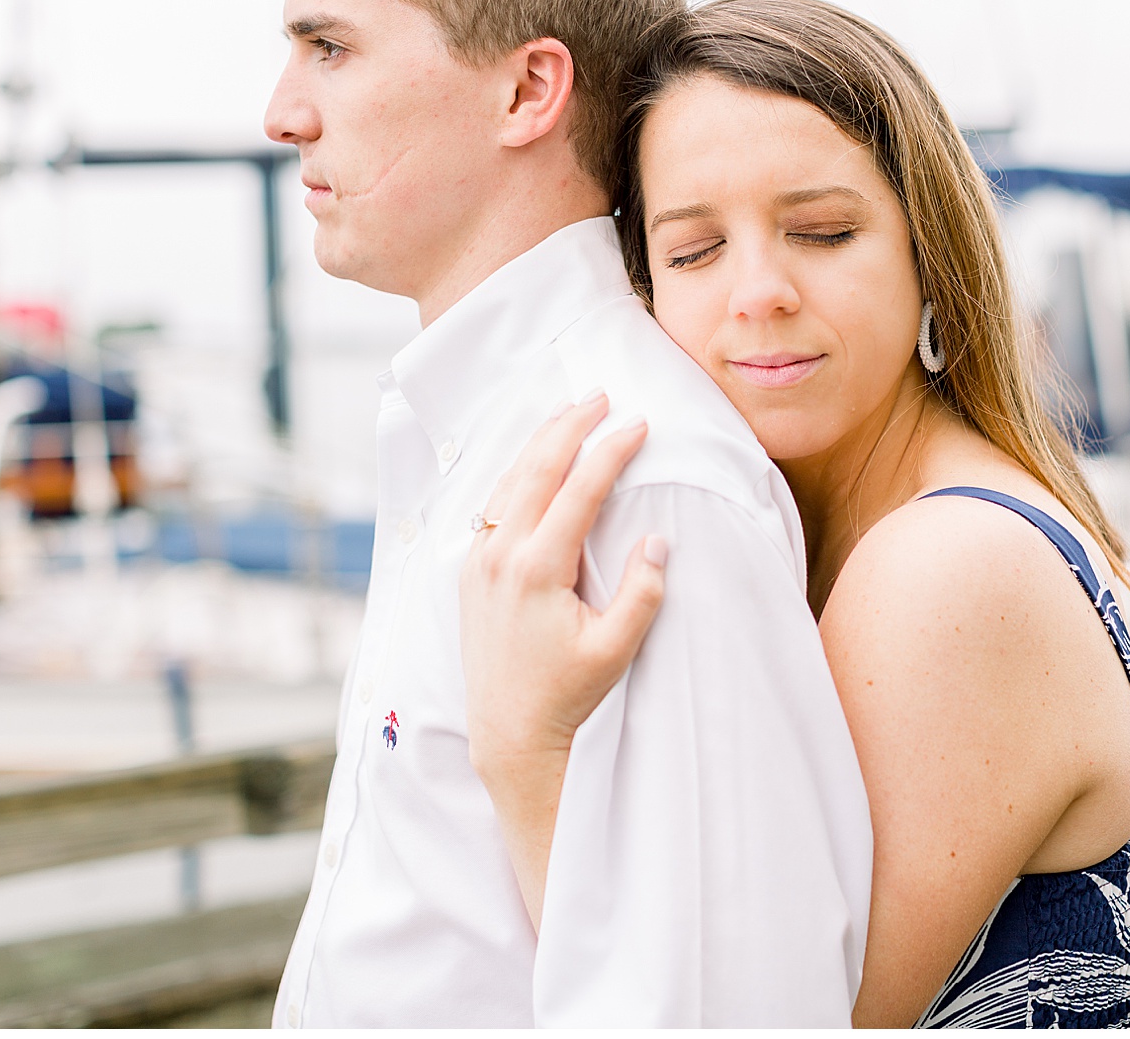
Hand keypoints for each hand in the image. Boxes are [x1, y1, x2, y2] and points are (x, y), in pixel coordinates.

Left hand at [460, 391, 667, 774]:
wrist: (510, 733)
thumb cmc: (567, 694)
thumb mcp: (616, 650)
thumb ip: (640, 593)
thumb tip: (657, 540)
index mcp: (537, 569)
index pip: (579, 490)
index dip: (611, 451)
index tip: (639, 424)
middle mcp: (501, 557)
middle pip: (537, 469)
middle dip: (570, 427)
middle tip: (600, 395)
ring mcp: (480, 562)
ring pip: (509, 482)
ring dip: (540, 443)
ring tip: (569, 413)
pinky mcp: (472, 573)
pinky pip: (493, 506)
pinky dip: (517, 473)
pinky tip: (534, 461)